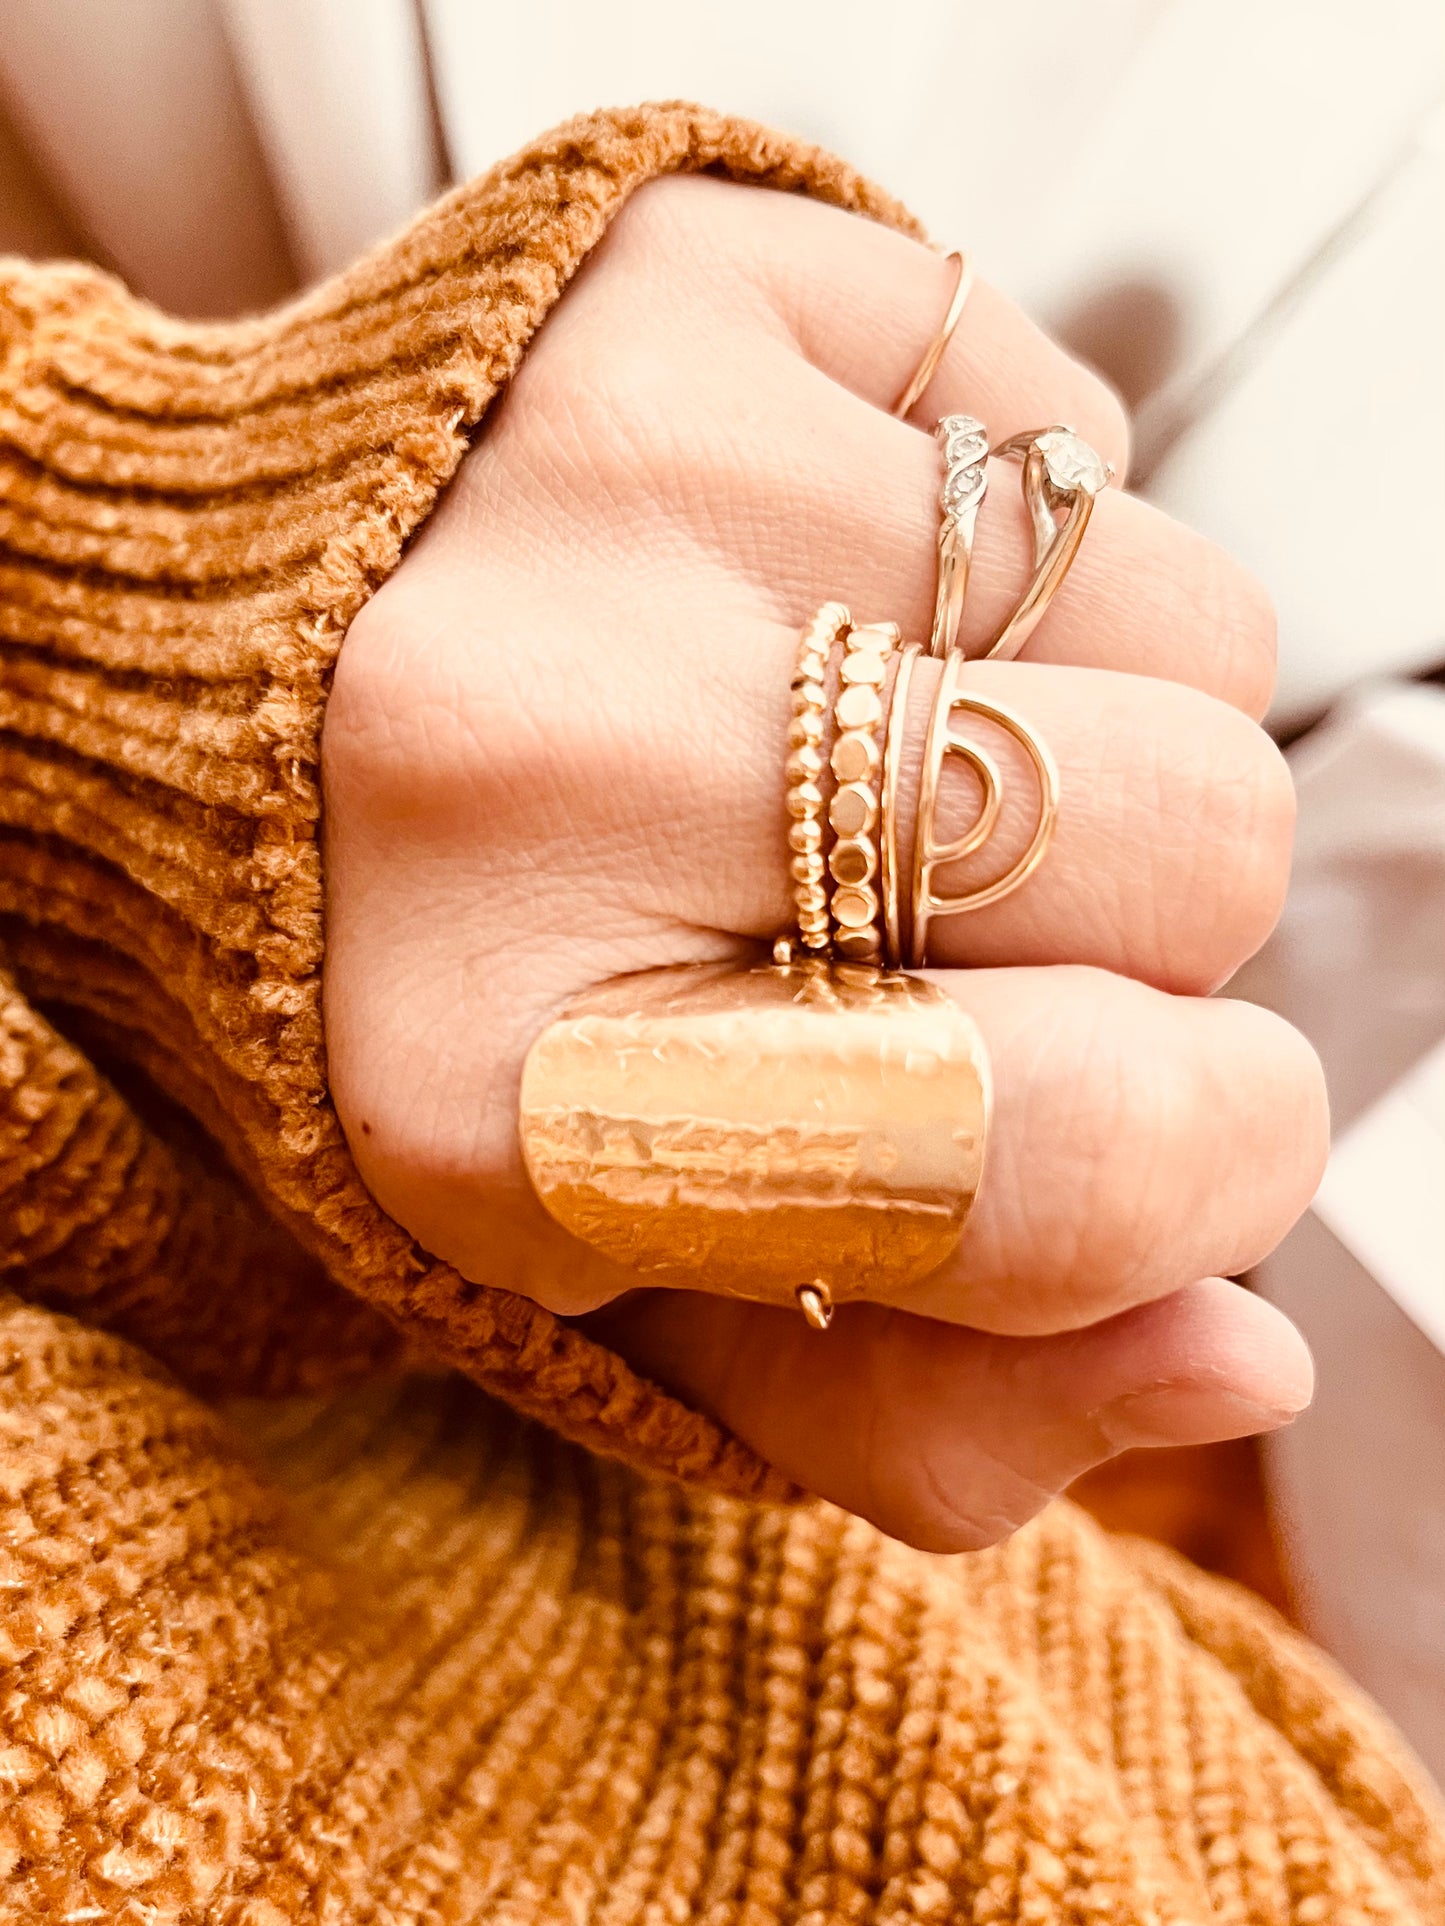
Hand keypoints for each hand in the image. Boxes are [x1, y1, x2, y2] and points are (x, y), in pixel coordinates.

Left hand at [322, 175, 1325, 1549]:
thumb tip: (1249, 1365)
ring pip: (1192, 620)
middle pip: (1200, 849)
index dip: (1209, 1164)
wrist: (196, 709)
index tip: (1168, 1121)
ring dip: (1102, 727)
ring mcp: (608, 463)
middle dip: (1150, 930)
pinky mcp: (676, 267)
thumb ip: (935, 1406)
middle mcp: (535, 749)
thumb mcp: (641, 1302)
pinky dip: (1009, 549)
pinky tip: (819, 597)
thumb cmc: (448, 1027)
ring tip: (877, 753)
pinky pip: (1073, 421)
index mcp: (509, 1089)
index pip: (1071, 1149)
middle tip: (952, 918)